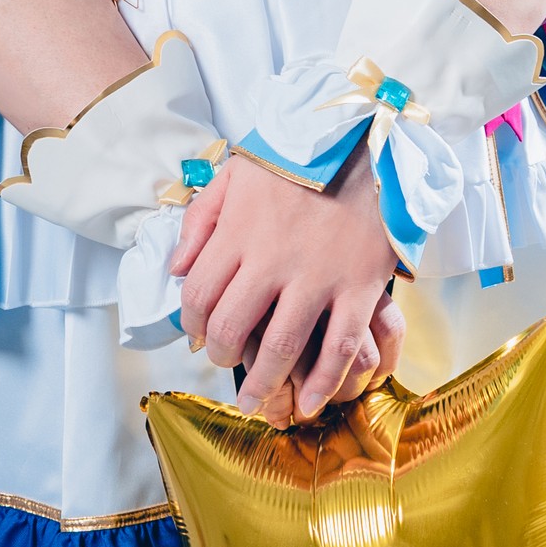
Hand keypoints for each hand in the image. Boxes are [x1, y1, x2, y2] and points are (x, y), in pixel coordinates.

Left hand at [172, 152, 400, 422]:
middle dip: (222, 354)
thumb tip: (176, 268)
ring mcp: (318, 277)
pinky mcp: (359, 287)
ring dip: (265, 382)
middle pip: (232, 327)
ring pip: (282, 345)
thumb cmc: (301, 159)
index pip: (198, 293)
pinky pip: (340, 347)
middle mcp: (272, 260)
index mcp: (238, 233)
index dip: (191, 321)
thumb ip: (201, 218)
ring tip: (258, 403)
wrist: (369, 144)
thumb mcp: (237, 172)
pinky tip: (310, 403)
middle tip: (226, 363)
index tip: (197, 333)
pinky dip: (323, 381)